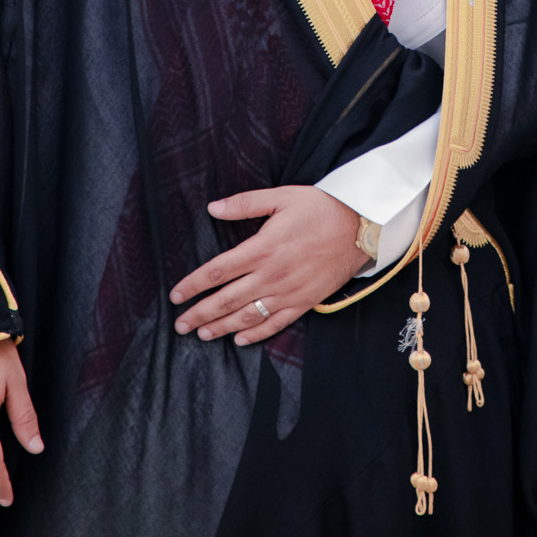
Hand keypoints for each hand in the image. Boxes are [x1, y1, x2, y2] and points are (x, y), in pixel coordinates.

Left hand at [169, 185, 367, 345]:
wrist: (360, 227)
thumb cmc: (320, 208)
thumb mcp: (281, 197)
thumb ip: (245, 204)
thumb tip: (213, 207)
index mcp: (262, 248)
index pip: (217, 272)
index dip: (193, 285)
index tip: (176, 295)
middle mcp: (272, 275)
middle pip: (226, 300)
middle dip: (200, 314)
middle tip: (180, 325)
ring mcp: (288, 292)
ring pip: (247, 316)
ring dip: (221, 327)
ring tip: (202, 334)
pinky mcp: (304, 301)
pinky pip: (275, 323)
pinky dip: (255, 334)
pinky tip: (239, 339)